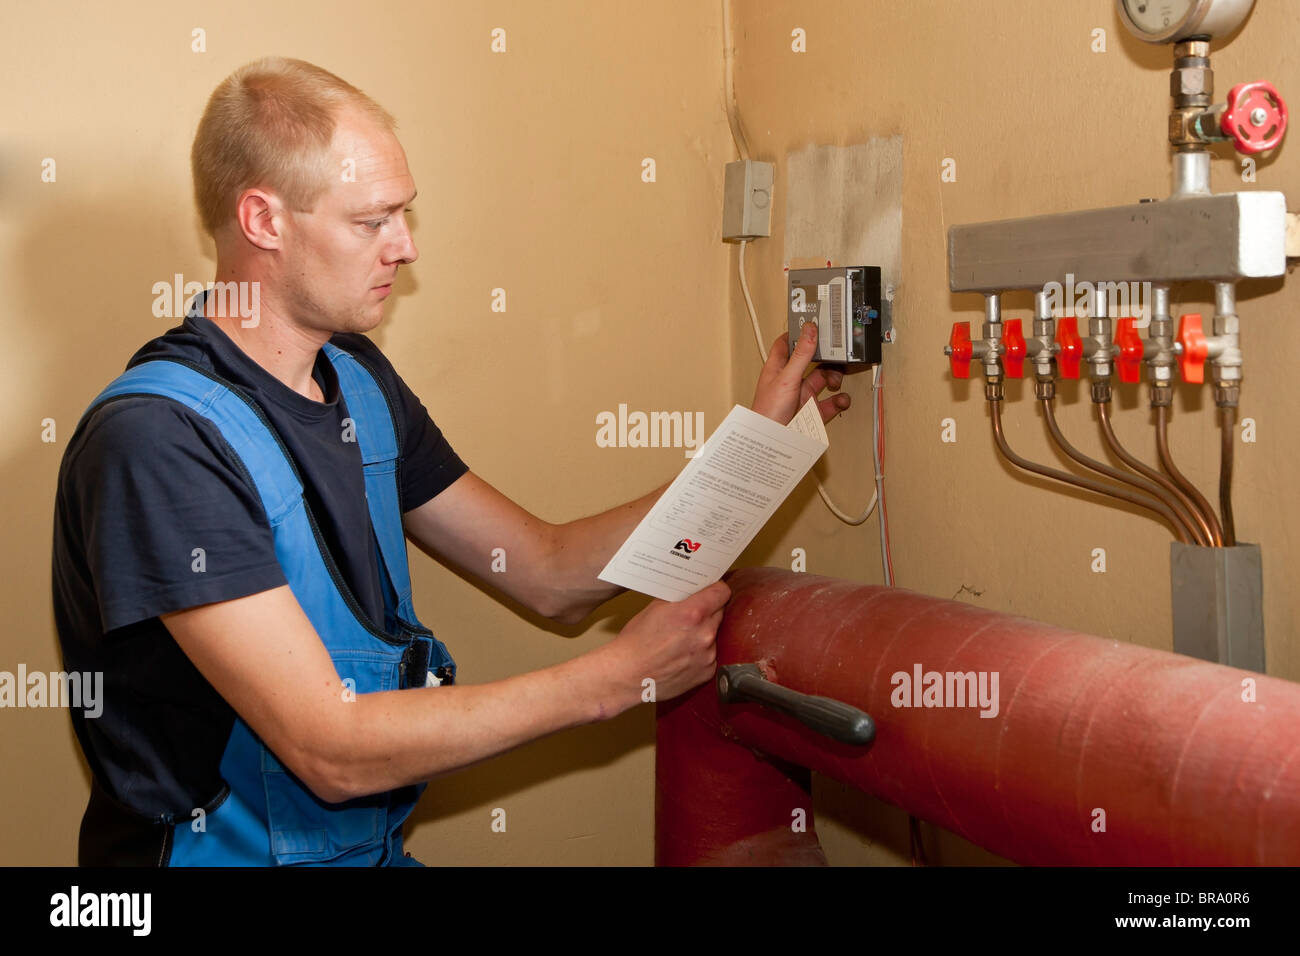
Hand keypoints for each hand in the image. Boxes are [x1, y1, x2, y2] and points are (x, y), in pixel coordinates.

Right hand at [603, 581, 730, 710]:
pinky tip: (682, 655)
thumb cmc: (635, 642)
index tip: (712, 589)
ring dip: (703, 634)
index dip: (716, 588)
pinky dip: (700, 654)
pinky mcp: (707, 672)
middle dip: (707, 612)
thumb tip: (693, 591)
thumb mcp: (654, 608)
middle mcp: (704, 634)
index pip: (721, 592)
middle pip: (719, 613)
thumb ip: (679, 598)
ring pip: (714, 635)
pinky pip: (710, 655)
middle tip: (690, 616)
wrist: (627, 676)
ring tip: (682, 639)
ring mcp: (708, 655)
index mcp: (692, 613)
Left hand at [749, 321, 851, 425]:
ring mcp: (802, 395)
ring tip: (836, 381)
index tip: (814, 325)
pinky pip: (831, 402)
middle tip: (836, 354)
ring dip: (835, 378)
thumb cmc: (767, 412)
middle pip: (812, 361)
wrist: (771, 441)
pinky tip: (840, 400)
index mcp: (779, 367)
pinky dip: (839, 400)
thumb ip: (801, 355)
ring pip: (824, 380)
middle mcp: (791, 379)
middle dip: (826, 358)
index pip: (787, 343)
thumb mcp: (787, 378)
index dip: (799, 333)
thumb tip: (809, 331)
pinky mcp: (812, 411)